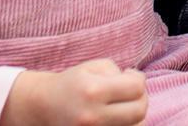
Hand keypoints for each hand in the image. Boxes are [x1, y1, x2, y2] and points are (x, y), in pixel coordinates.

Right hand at [0, 59, 145, 125]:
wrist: (45, 106)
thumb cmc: (73, 83)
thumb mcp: (94, 67)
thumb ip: (118, 72)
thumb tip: (138, 84)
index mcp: (93, 91)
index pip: (137, 88)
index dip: (139, 79)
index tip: (130, 76)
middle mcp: (93, 116)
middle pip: (140, 110)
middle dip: (141, 98)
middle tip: (131, 92)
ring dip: (135, 114)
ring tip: (124, 105)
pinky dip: (126, 125)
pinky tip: (118, 116)